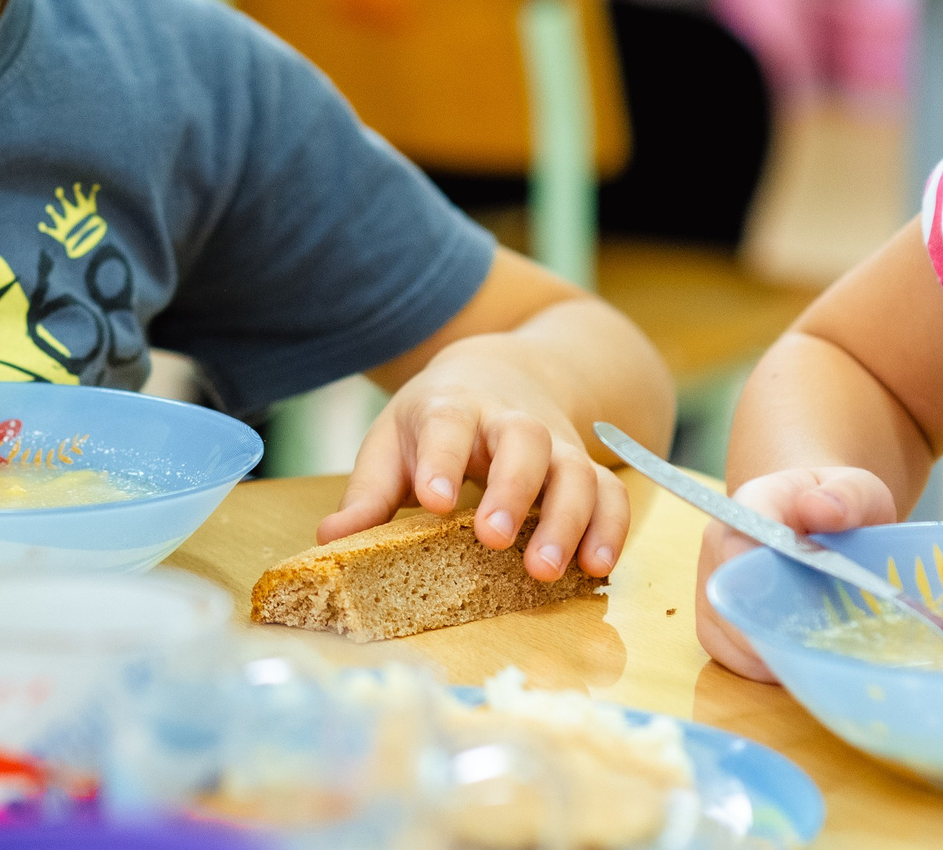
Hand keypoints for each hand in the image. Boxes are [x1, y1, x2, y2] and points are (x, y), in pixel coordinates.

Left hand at [318, 335, 628, 581]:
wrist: (500, 372)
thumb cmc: (436, 421)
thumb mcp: (393, 442)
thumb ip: (368, 493)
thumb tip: (331, 540)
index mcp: (452, 408)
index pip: (447, 425)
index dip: (442, 461)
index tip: (434, 499)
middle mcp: (511, 422)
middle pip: (523, 442)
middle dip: (511, 490)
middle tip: (494, 538)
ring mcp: (556, 445)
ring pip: (574, 469)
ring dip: (565, 519)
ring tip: (545, 569)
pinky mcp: (587, 469)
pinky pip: (611, 492)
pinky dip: (611, 528)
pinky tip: (598, 567)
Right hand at [695, 467, 894, 680]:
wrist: (815, 512)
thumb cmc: (838, 503)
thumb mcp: (860, 489)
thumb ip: (848, 495)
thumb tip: (821, 510)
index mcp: (754, 503)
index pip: (740, 535)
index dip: (761, 575)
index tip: (798, 605)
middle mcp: (719, 540)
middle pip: (728, 594)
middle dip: (776, 626)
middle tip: (824, 643)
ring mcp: (710, 579)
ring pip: (724, 630)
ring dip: (770, 651)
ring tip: (814, 652)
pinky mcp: (713, 615)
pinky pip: (726, 651)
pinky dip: (763, 665)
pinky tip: (796, 658)